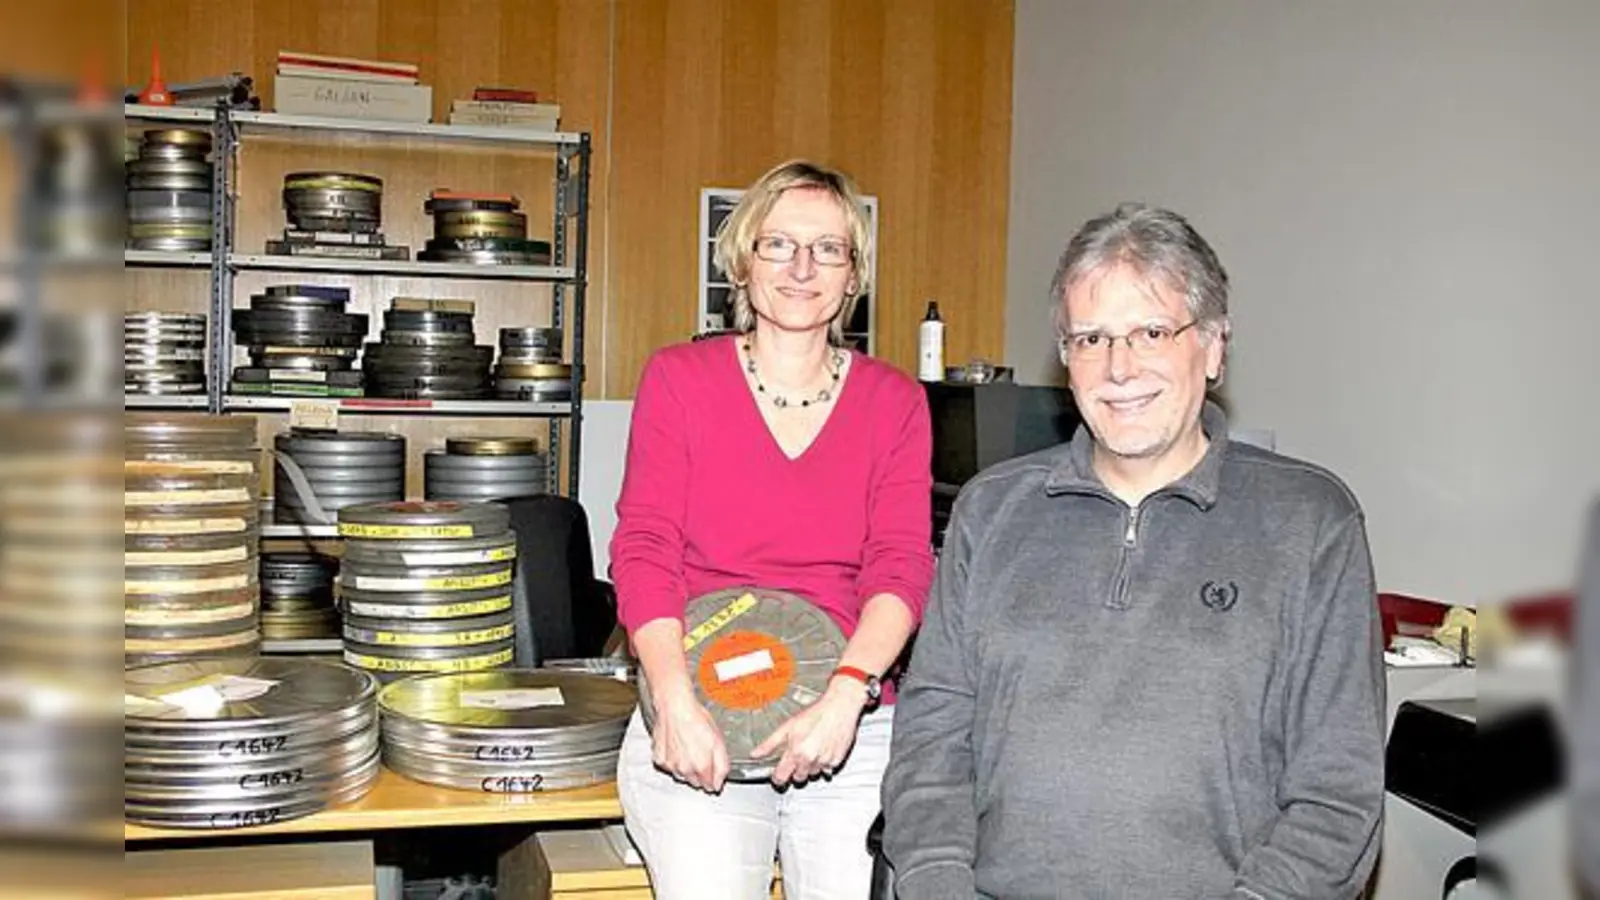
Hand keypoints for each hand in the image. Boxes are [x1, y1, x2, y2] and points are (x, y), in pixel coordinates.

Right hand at [650, 686, 730, 792]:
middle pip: (695, 783)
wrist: (675, 707)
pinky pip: (668, 766)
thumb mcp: (719, 741)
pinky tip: (676, 747)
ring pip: (681, 776)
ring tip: (688, 748)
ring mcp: (670, 765)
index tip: (713, 770)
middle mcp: (684, 770)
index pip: (710, 787)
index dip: (714, 779)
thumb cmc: (696, 719)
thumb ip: (722, 766)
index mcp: (701, 767)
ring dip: (686, 768)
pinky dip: (672, 760)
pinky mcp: (659, 758)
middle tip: (701, 755)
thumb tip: (719, 782)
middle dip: (700, 773)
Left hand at [753, 678, 868, 786]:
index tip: (778, 774)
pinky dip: (825, 763)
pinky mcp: (836, 761)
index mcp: (795, 753)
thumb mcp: (787, 726)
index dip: (777, 777)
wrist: (839, 708)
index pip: (781, 777)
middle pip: (798, 778)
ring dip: (810, 766)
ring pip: (813, 774)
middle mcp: (809, 760)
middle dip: (796, 770)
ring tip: (812, 749)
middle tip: (798, 755)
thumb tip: (755, 754)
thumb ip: (770, 744)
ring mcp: (824, 762)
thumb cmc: (816, 714)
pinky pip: (827, 769)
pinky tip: (823, 749)